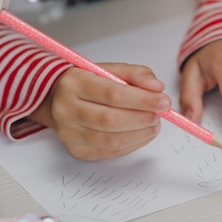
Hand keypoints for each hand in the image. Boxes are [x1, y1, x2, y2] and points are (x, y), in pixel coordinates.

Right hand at [30, 63, 170, 159]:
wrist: (58, 99)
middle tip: (159, 114)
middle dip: (142, 119)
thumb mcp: (110, 70)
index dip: (142, 100)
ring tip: (153, 124)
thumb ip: (136, 74)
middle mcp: (66, 109)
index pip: (113, 94)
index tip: (163, 102)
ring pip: (112, 140)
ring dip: (140, 134)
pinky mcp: (76, 150)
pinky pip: (111, 152)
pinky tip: (141, 134)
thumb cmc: (88, 83)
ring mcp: (69, 133)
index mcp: (73, 83)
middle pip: (111, 120)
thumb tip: (157, 88)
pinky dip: (132, 144)